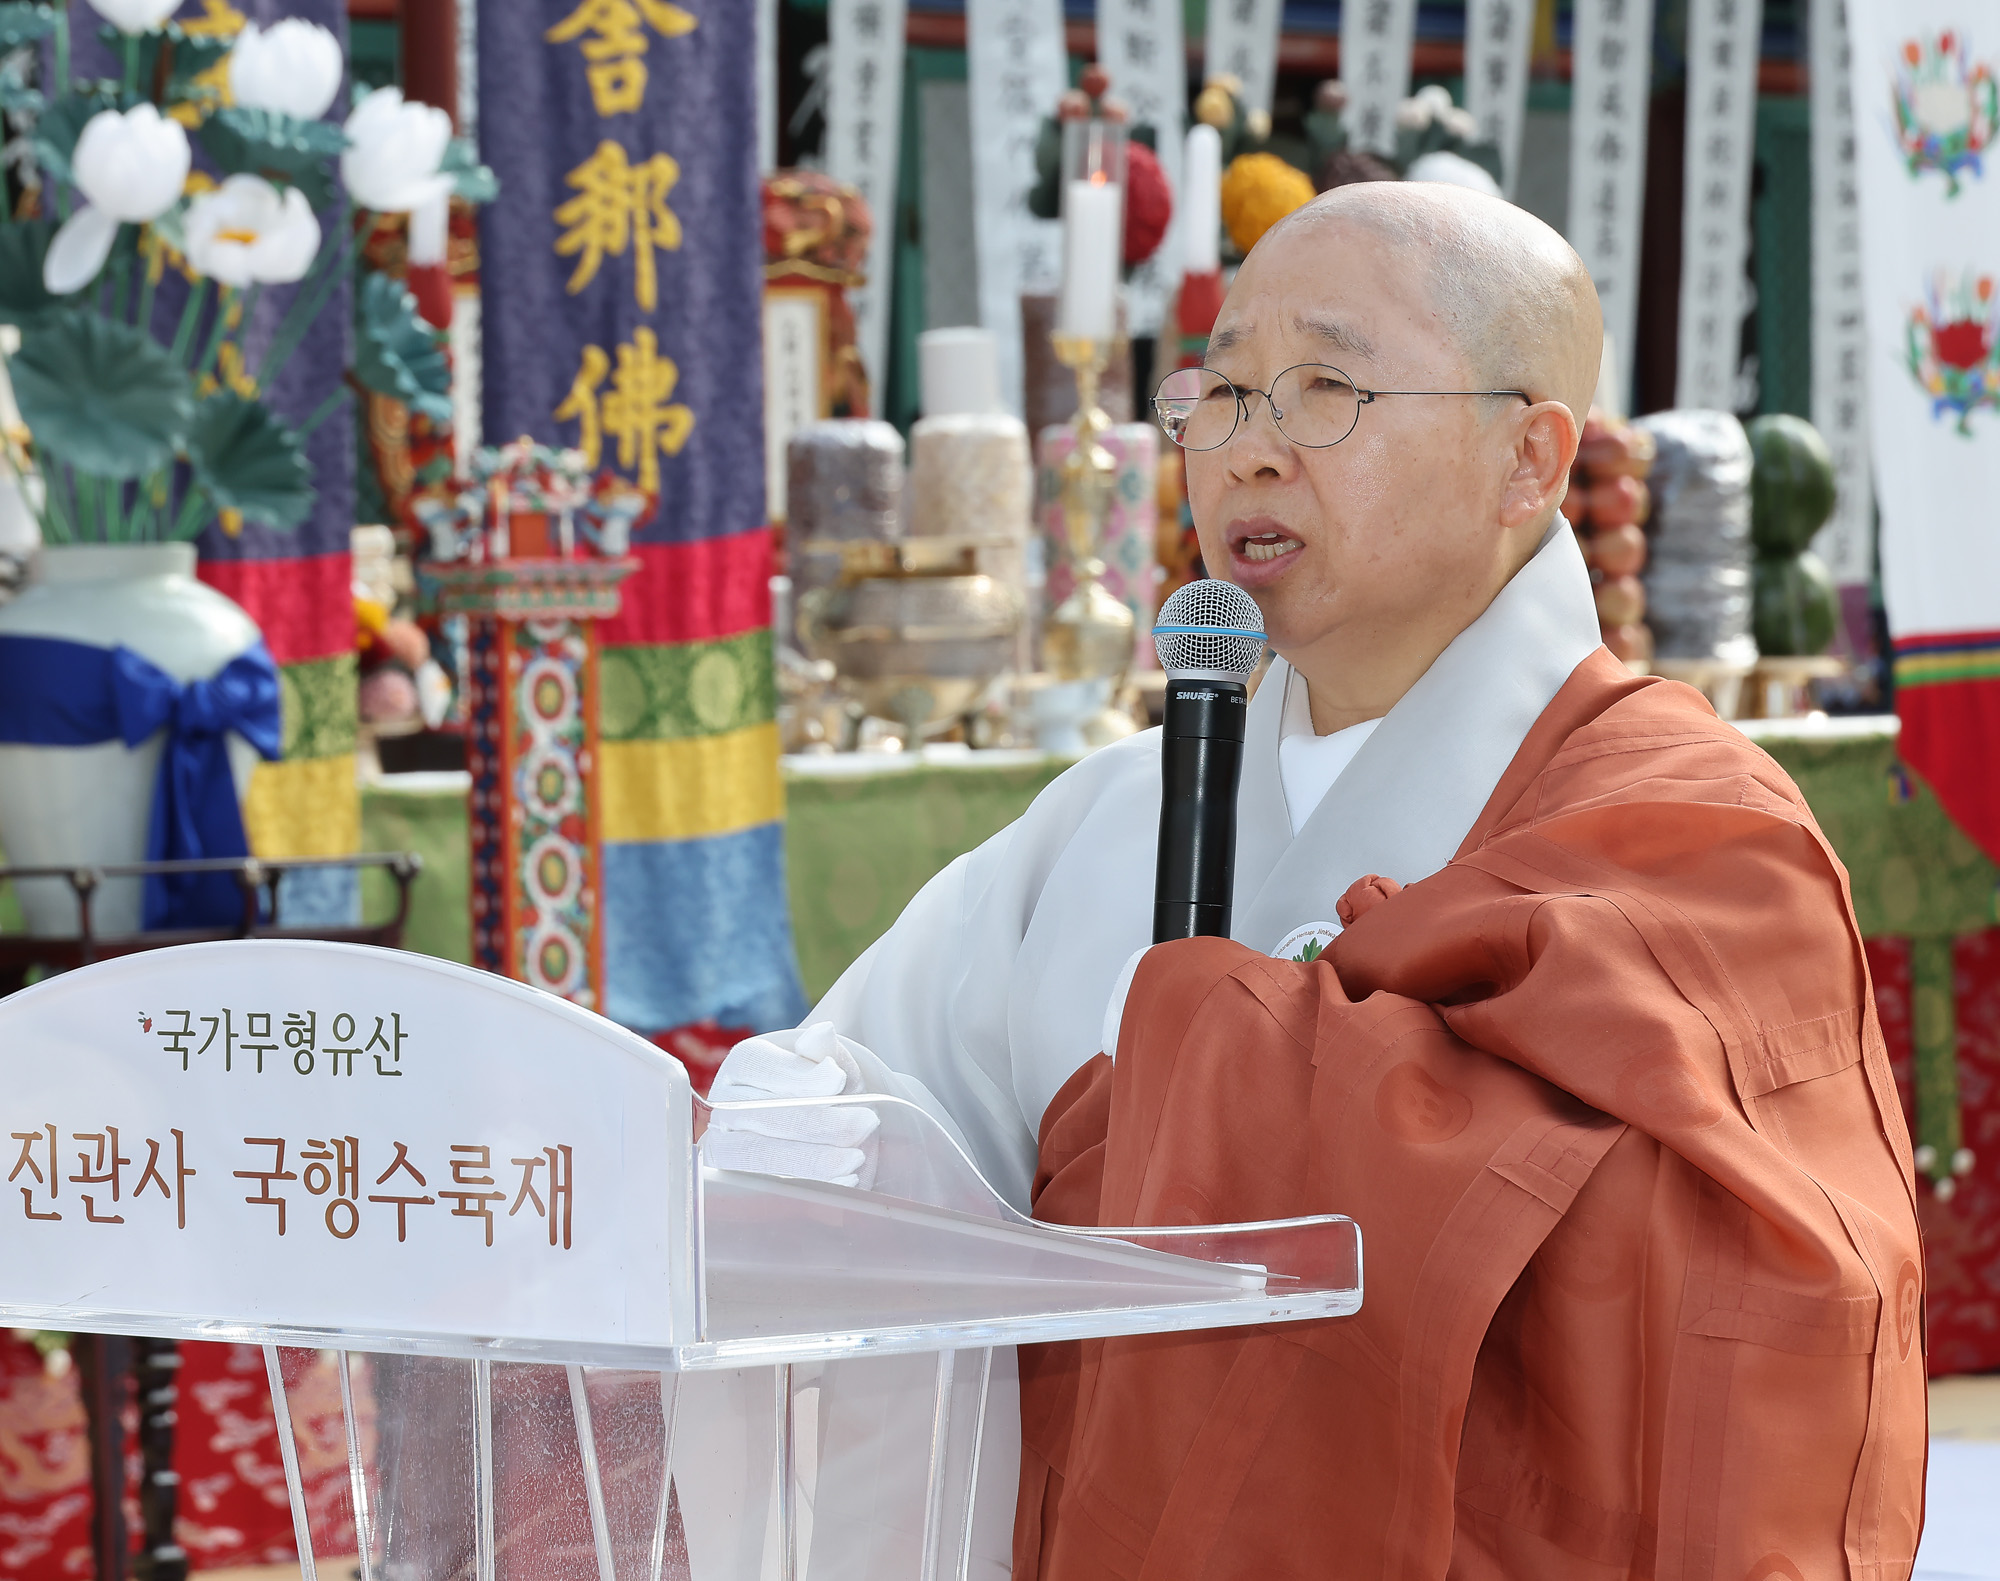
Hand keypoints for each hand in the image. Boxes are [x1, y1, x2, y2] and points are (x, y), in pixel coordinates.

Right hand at [704, 1021, 881, 1187]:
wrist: (842, 1135)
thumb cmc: (832, 1094)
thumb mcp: (836, 1067)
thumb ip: (826, 1051)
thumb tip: (823, 1034)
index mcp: (742, 1066)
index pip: (754, 1064)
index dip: (796, 1075)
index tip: (838, 1081)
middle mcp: (725, 1106)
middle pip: (761, 1113)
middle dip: (818, 1121)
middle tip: (866, 1122)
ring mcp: (727, 1149)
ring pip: (758, 1156)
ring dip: (812, 1159)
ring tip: (856, 1157)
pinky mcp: (741, 1186)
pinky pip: (768, 1189)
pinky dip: (810, 1186)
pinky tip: (845, 1181)